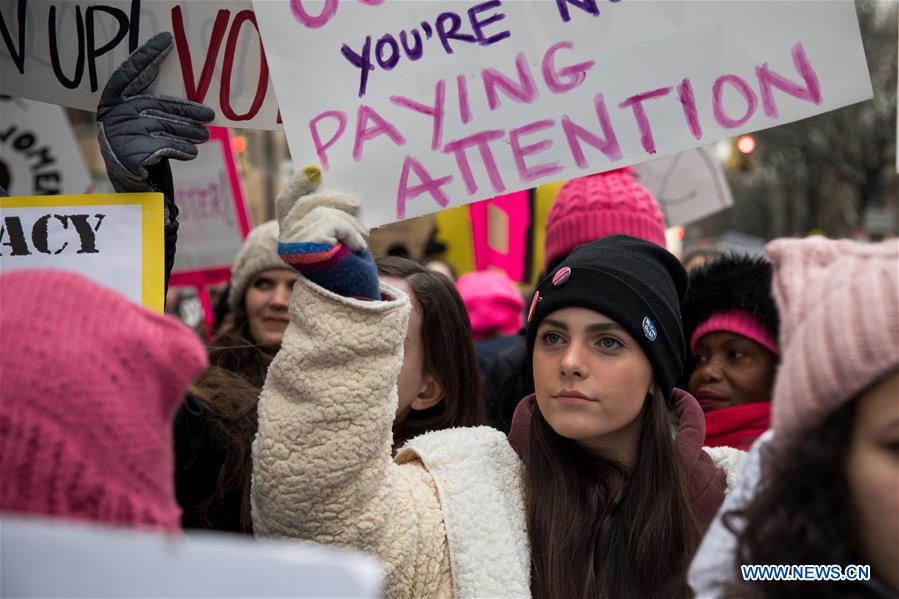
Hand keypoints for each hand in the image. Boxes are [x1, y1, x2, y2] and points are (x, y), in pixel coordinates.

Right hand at [96, 32, 214, 195]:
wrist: (130, 185)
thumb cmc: (141, 148)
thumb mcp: (145, 124)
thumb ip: (156, 108)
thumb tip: (195, 100)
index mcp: (113, 100)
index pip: (131, 72)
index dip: (148, 56)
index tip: (167, 41)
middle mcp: (114, 114)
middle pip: (157, 105)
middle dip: (187, 110)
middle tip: (210, 115)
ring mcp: (121, 133)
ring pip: (165, 127)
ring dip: (189, 132)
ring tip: (204, 135)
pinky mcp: (131, 153)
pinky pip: (165, 147)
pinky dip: (181, 150)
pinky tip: (191, 152)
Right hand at [276, 166, 379, 299]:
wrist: (353, 299)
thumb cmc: (345, 268)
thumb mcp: (334, 237)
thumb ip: (329, 217)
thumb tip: (342, 193)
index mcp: (290, 235)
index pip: (286, 200)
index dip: (297, 183)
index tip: (314, 170)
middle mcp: (287, 240)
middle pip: (308, 203)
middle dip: (335, 200)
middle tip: (356, 204)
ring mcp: (295, 246)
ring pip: (325, 213)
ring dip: (350, 222)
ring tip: (363, 235)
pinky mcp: (310, 250)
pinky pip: (335, 225)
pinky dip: (352, 233)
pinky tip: (359, 246)